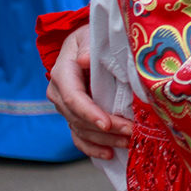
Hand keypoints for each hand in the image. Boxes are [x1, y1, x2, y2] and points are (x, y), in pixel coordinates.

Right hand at [46, 26, 132, 159]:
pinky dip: (93, 148)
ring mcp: (66, 108)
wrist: (84, 45)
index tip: (107, 123)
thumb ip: (87, 47)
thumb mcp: (89, 36)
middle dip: (105, 129)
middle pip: (79, 118)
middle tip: (131, 132)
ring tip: (128, 142)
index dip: (90, 113)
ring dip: (104, 140)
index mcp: (62, 73)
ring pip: (81, 131)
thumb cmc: (90, 39)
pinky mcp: (74, 117)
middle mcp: (59, 94)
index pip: (73, 98)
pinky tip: (110, 154)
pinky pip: (79, 138)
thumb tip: (83, 59)